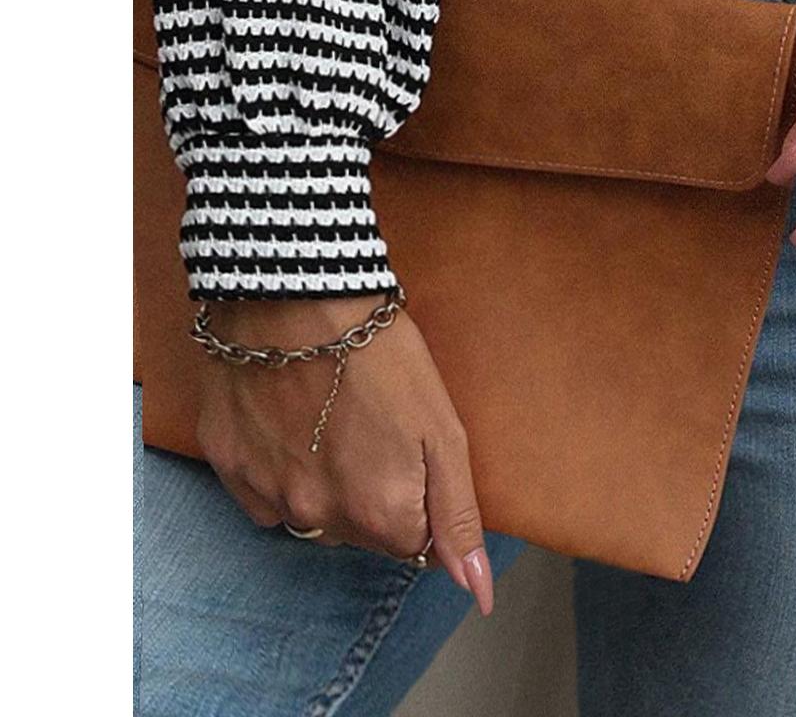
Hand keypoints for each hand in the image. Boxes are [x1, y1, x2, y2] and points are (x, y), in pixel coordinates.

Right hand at [194, 292, 493, 615]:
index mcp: (378, 513)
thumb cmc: (380, 353)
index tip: (411, 447)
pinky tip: (291, 420)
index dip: (418, 494)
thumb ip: (457, 515)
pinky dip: (279, 467)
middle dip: (373, 490)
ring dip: (324, 480)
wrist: (297, 297)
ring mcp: (268, 495)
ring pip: (310, 512)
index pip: (413, 544)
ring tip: (333, 416)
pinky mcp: (229, 466)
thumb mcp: (442, 429)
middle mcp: (319, 519)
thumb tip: (476, 588)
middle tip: (374, 424)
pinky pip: (262, 491)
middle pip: (360, 530)